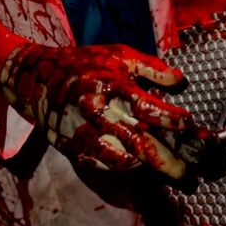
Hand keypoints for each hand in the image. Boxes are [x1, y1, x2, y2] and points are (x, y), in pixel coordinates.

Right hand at [0, 42, 190, 177]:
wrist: (37, 77)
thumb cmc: (85, 63)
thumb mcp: (118, 55)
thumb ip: (150, 67)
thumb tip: (179, 78)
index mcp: (108, 84)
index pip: (143, 105)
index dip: (167, 117)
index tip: (188, 124)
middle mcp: (96, 111)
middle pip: (136, 139)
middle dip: (166, 156)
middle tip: (188, 167)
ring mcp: (84, 133)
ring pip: (121, 157)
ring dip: (148, 166)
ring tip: (172, 170)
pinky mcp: (74, 148)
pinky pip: (103, 164)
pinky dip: (125, 167)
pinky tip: (142, 166)